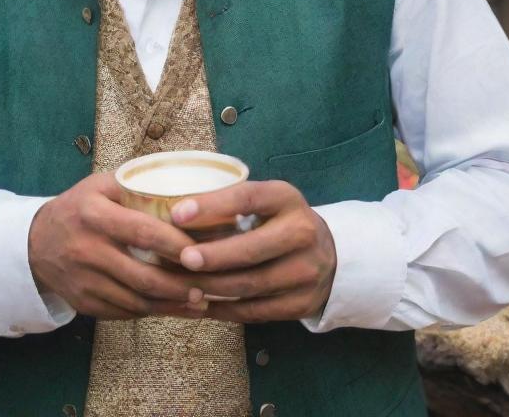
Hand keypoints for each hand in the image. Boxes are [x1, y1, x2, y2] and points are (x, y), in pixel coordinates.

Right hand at [28, 172, 207, 320]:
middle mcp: (87, 250)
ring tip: (199, 300)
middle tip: (208, 285)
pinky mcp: (84, 304)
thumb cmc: (80, 207)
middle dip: (180, 285)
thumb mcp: (102, 185)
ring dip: (171, 304)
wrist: (34, 242)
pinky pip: (124, 312)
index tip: (203, 250)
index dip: (175, 244)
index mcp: (94, 214)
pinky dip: (151, 312)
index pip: (143, 233)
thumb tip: (186, 191)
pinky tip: (173, 308)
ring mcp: (84, 281)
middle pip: (143, 276)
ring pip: (136, 301)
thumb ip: (137, 186)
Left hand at [171, 180, 337, 323]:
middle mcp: (301, 233)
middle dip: (213, 256)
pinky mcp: (301, 303)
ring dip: (213, 287)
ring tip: (184, 284)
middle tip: (182, 259)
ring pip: (250, 285)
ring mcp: (305, 272)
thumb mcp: (268, 202)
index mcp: (286, 199)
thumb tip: (177, 213)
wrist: (331, 257)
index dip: (213, 205)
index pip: (248, 198)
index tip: (178, 213)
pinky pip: (256, 311)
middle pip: (250, 249)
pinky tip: (203, 304)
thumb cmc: (282, 222)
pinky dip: (225, 310)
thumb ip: (234, 205)